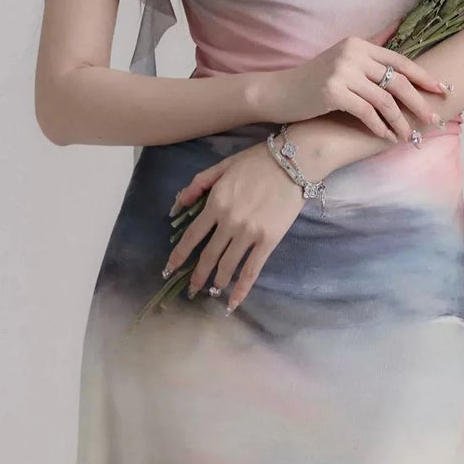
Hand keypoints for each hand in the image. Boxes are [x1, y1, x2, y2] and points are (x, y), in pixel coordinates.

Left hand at [163, 140, 306, 313]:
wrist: (294, 162)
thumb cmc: (257, 161)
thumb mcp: (222, 166)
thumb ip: (198, 184)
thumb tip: (178, 205)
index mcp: (216, 203)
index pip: (191, 236)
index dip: (178, 255)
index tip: (169, 269)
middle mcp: (229, 222)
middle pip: (208, 256)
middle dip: (196, 275)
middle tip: (190, 289)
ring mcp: (249, 233)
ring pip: (228, 265)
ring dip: (217, 282)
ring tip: (211, 290)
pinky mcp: (269, 241)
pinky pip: (252, 270)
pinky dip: (242, 288)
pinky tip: (233, 301)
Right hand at [252, 37, 450, 142]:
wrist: (276, 93)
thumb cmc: (311, 85)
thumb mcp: (340, 66)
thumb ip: (366, 67)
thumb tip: (399, 79)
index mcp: (358, 45)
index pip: (399, 60)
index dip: (423, 76)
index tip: (442, 90)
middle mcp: (352, 53)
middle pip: (396, 80)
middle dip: (419, 102)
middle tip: (434, 119)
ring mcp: (342, 71)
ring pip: (384, 99)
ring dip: (400, 121)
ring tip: (409, 136)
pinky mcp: (332, 91)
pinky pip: (366, 112)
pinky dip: (379, 127)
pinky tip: (386, 137)